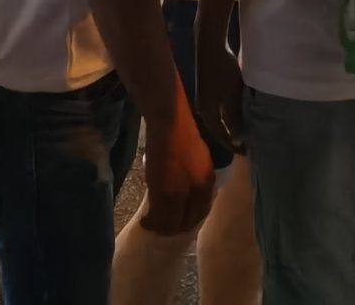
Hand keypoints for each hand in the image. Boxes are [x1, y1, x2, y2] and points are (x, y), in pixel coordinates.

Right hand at [138, 97, 216, 235]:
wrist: (170, 124)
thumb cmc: (184, 134)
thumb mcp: (201, 160)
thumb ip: (199, 179)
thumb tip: (191, 194)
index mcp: (208, 182)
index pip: (202, 212)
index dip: (190, 221)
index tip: (181, 222)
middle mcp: (196, 192)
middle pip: (186, 222)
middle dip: (175, 229)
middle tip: (165, 227)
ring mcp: (179, 193)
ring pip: (170, 223)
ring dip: (161, 228)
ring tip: (152, 224)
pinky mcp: (161, 192)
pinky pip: (157, 215)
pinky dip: (151, 221)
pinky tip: (146, 220)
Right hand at [195, 32, 245, 154]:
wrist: (210, 46)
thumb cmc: (223, 71)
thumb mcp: (231, 96)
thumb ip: (234, 119)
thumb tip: (237, 140)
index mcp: (208, 114)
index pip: (222, 136)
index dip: (234, 145)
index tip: (247, 153)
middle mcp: (203, 110)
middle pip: (218, 129)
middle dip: (231, 138)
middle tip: (247, 145)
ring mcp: (203, 99)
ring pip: (218, 119)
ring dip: (229, 126)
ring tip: (243, 132)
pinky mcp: (207, 90)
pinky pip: (218, 110)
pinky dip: (227, 116)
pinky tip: (236, 114)